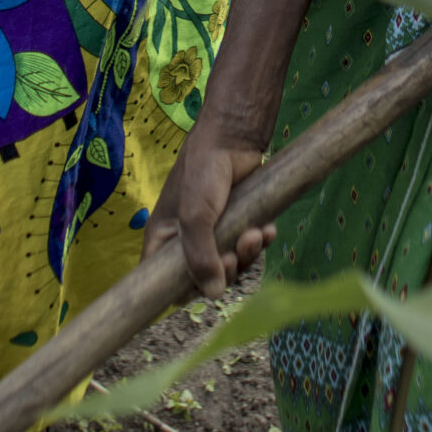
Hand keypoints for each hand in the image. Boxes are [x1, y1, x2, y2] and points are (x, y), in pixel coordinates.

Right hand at [143, 130, 271, 296]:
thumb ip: (200, 256)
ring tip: (256, 234)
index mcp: (164, 239)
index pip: (165, 280)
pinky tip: (267, 229)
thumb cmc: (203, 173)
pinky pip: (248, 245)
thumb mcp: (195, 215)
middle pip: (204, 276)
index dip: (183, 289)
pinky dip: (259, 241)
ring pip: (231, 262)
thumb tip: (214, 293)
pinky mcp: (238, 221)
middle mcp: (187, 238)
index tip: (205, 285)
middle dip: (225, 269)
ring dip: (246, 254)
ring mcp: (214, 231)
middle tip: (235, 255)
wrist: (234, 138)